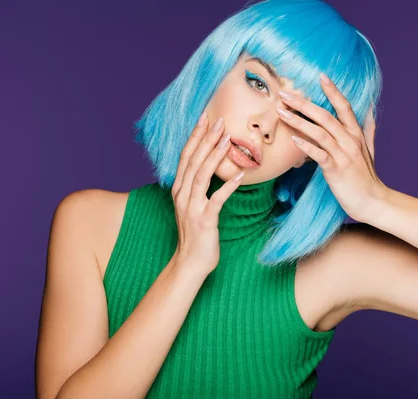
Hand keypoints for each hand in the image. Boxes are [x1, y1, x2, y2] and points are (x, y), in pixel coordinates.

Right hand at [170, 113, 243, 276]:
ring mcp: (191, 207)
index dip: (195, 136)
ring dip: (214, 155)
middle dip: (205, 138)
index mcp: (179, 188)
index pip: (186, 156)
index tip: (205, 118)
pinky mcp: (204, 220)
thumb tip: (210, 166)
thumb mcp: (193, 205)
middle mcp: (182, 194)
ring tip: (226, 138)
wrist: (190, 262)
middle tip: (218, 120)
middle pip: (193, 160)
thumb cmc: (196, 232)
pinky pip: (216, 199)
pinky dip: (227, 186)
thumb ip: (197, 186)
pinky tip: (239, 175)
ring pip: (201, 175)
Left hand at [276, 73, 386, 222]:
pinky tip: (294, 140)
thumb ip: (368, 129)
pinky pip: (320, 155)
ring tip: (281, 113)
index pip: (344, 106)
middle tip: (285, 93)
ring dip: (299, 121)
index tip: (320, 76)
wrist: (373, 201)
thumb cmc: (367, 177)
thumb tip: (370, 109)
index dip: (333, 90)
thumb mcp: (369, 149)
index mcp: (356, 134)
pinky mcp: (337, 170)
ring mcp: (344, 155)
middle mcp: (350, 141)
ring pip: (320, 132)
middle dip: (304, 103)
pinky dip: (307, 147)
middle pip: (326, 116)